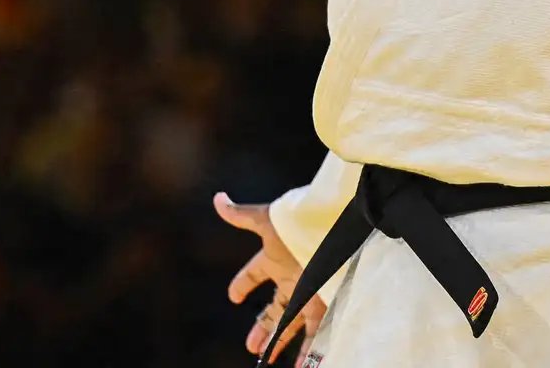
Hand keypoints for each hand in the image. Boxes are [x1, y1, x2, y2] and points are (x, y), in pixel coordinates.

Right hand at [213, 192, 326, 364]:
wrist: (332, 227)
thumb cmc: (297, 223)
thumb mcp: (265, 220)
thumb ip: (240, 214)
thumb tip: (217, 198)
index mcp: (274, 259)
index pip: (253, 274)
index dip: (243, 284)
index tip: (233, 295)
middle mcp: (291, 278)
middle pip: (273, 307)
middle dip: (262, 326)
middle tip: (251, 346)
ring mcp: (307, 292)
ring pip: (291, 324)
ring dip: (278, 342)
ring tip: (266, 359)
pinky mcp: (323, 303)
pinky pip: (315, 333)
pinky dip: (309, 352)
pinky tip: (304, 366)